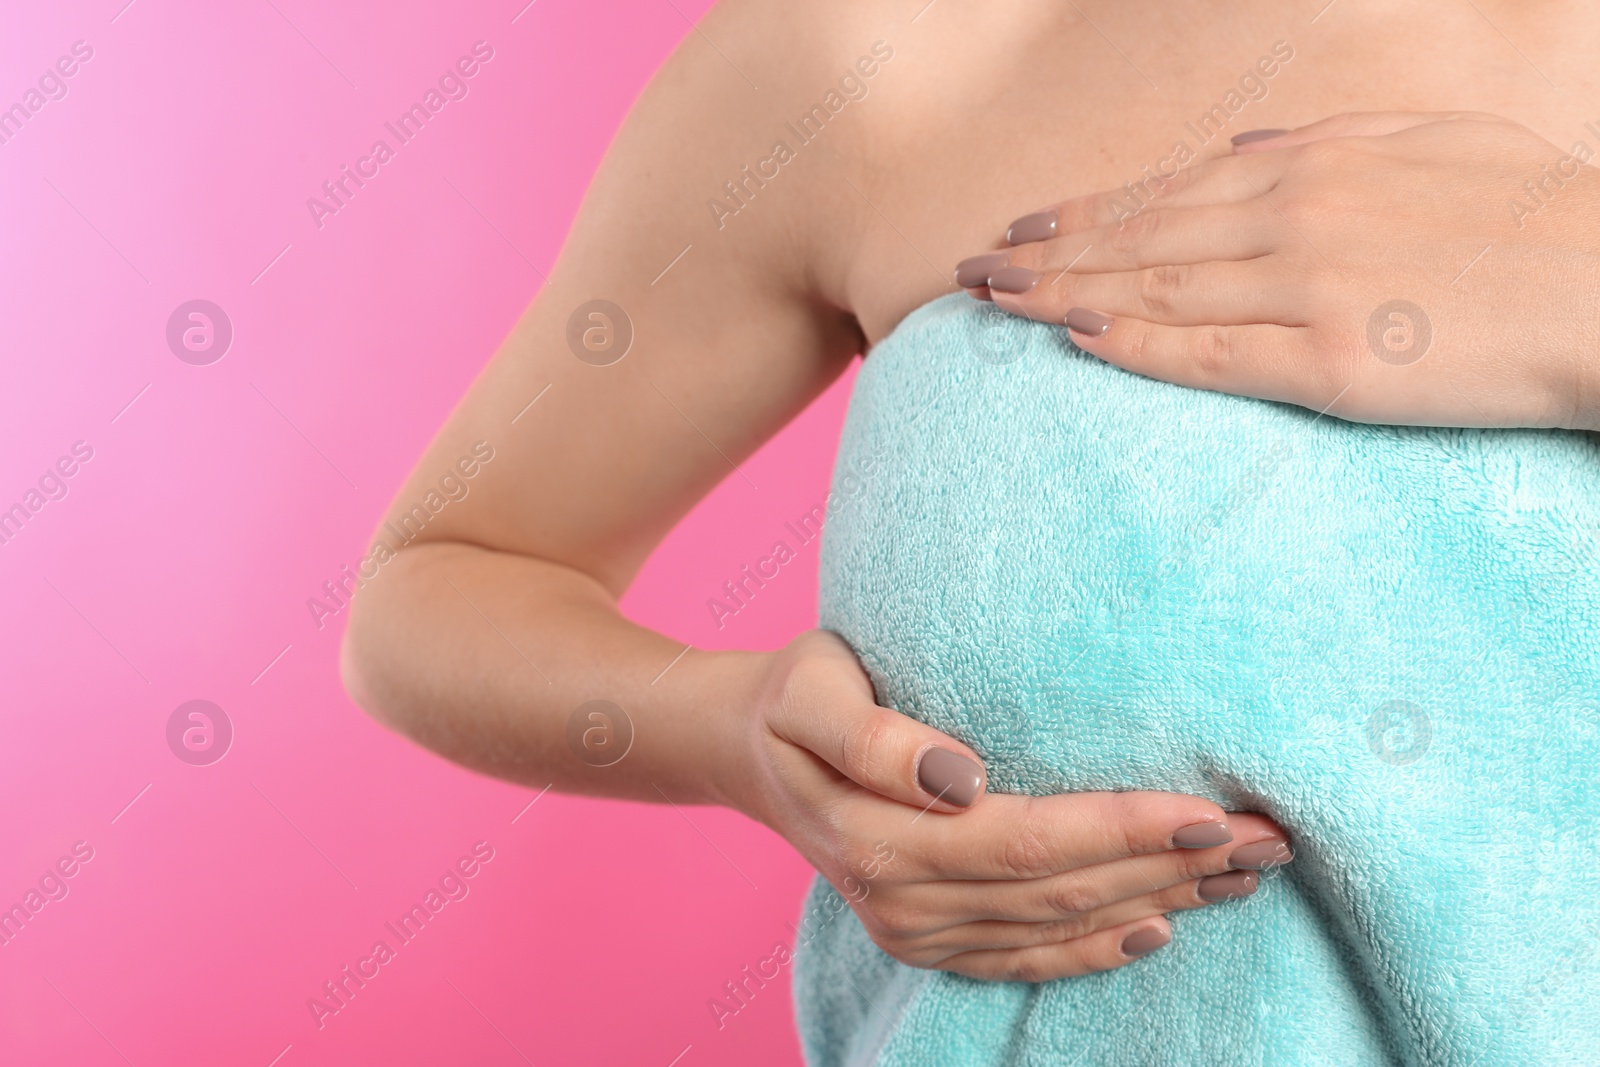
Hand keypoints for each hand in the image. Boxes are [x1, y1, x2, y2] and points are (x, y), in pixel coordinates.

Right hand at [735, 630, 1292, 981]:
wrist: (746, 749)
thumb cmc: (793, 699)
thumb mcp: (810, 692)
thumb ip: (872, 737)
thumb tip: (960, 777)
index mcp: (884, 841)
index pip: (1031, 842)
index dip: (1124, 829)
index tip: (1210, 810)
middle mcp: (904, 901)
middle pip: (1063, 891)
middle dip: (1171, 865)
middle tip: (1269, 837)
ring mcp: (917, 930)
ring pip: (1060, 927)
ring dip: (1159, 901)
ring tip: (1245, 873)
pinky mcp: (929, 939)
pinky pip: (1027, 957)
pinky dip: (1098, 948)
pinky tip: (1158, 928)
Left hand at [957, 111, 1599, 430]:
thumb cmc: (1529, 214)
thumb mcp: (1429, 139)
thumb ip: (1327, 138)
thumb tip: (1242, 145)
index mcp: (1313, 166)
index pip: (1167, 191)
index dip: (1085, 213)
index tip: (1025, 228)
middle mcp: (1291, 219)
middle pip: (1139, 239)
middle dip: (1046, 253)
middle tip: (972, 271)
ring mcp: (1303, 290)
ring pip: (1152, 291)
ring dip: (1062, 295)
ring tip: (995, 304)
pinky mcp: (1326, 364)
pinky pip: (1204, 355)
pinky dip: (1130, 345)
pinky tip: (1072, 341)